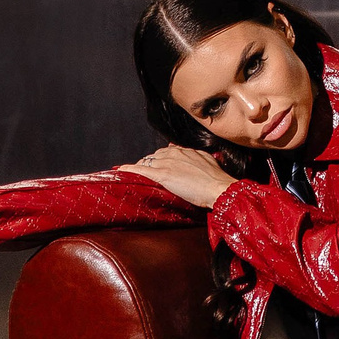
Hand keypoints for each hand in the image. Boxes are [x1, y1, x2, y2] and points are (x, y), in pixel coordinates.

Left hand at [116, 145, 232, 208]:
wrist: (218, 187)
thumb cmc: (216, 178)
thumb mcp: (208, 162)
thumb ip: (197, 158)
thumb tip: (193, 157)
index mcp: (184, 151)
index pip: (165, 152)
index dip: (159, 160)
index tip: (156, 165)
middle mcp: (174, 153)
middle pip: (154, 156)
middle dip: (148, 164)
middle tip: (144, 173)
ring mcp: (167, 163)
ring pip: (146, 162)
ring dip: (139, 167)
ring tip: (132, 174)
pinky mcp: (162, 174)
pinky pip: (141, 170)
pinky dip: (129, 169)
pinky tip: (120, 170)